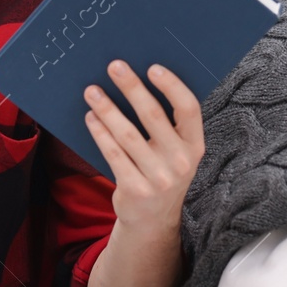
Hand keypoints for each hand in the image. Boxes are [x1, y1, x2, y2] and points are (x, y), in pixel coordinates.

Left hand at [84, 60, 204, 234]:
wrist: (153, 220)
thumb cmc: (163, 171)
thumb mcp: (177, 152)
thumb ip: (169, 124)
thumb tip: (140, 80)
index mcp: (195, 146)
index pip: (188, 109)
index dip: (172, 86)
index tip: (152, 68)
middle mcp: (181, 162)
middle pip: (153, 116)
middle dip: (132, 87)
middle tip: (114, 66)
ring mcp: (158, 178)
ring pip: (127, 134)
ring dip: (107, 108)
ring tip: (92, 91)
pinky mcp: (134, 189)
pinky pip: (113, 153)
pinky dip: (100, 132)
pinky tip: (91, 117)